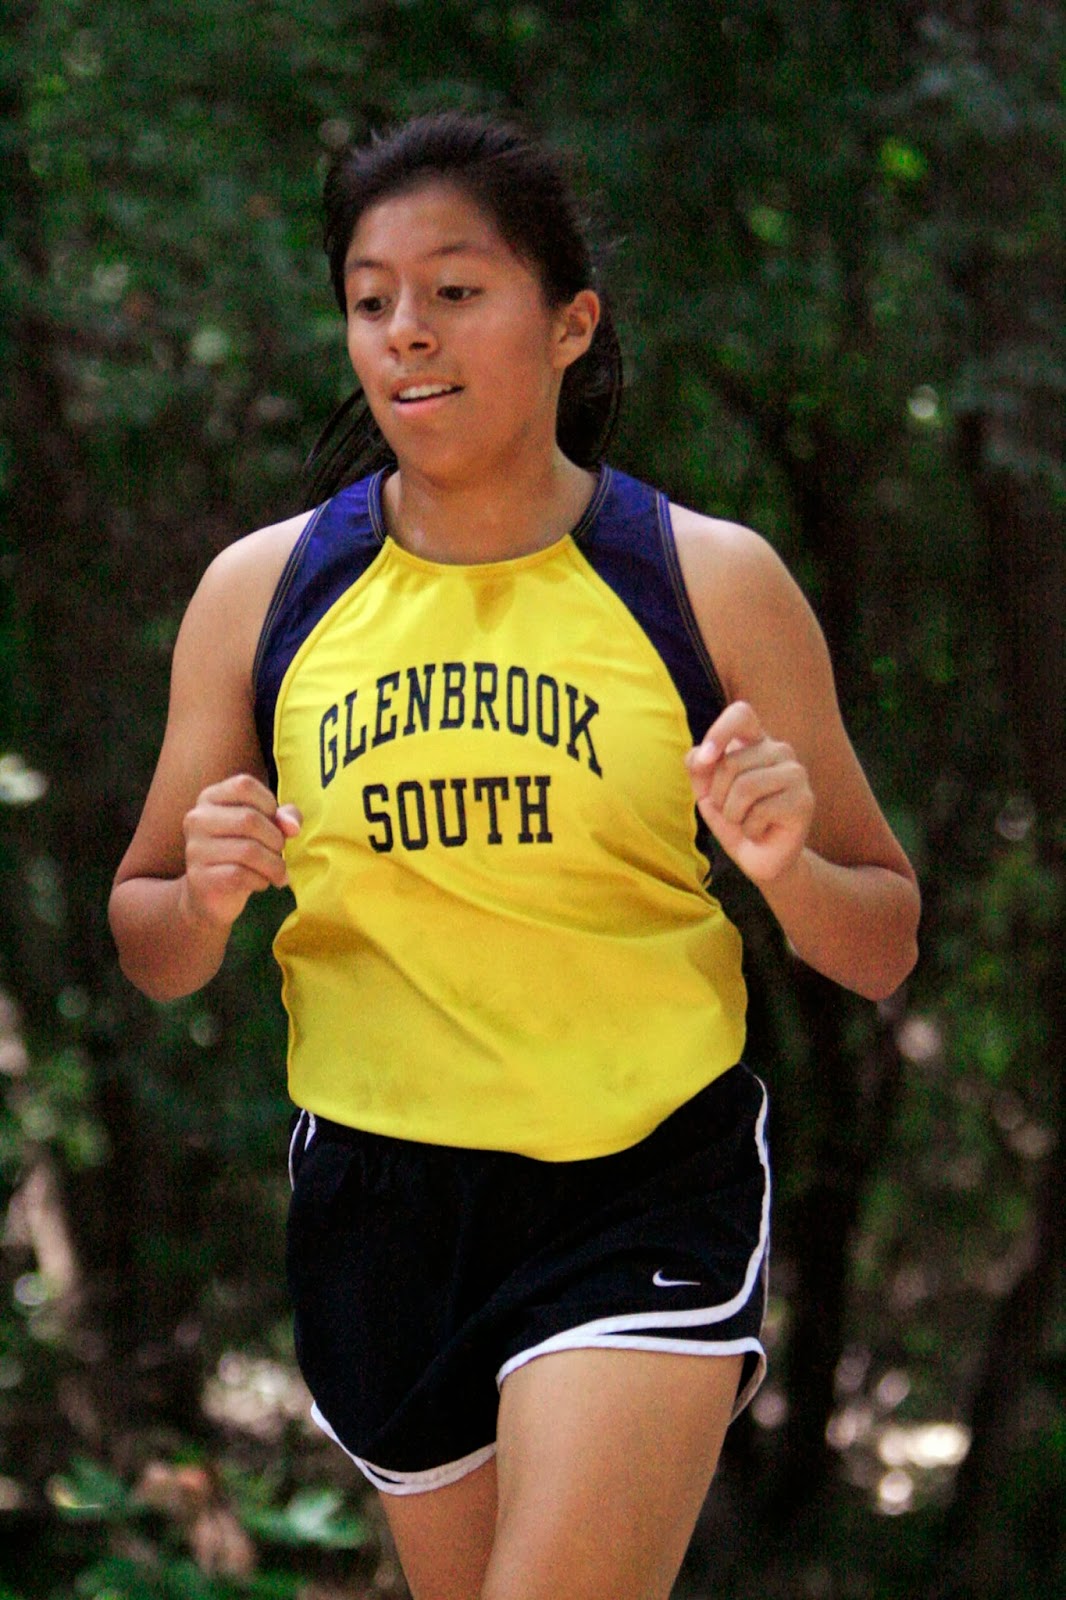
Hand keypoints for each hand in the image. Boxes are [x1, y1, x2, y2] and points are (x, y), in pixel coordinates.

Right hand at [179, 773, 301, 929]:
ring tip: (277, 872)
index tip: (273, 823)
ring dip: (273, 865)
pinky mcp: (199, 877)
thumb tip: (292, 826)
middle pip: (249, 819)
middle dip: (275, 840)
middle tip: (279, 853)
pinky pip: (240, 875)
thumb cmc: (242, 854)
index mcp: (210, 797)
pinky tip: (261, 882)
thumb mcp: (265, 829)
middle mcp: (197, 818)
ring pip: (248, 851)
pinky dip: (260, 880)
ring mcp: (195, 848)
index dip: (268, 804)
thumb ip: (283, 818)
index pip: (244, 785)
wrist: (212, 895)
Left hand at [685, 701, 813, 884]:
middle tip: (731, 811)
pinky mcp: (803, 801)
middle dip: (718, 795)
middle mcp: (779, 750)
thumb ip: (698, 767)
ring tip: (745, 821)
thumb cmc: (734, 819)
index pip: (741, 713)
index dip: (719, 732)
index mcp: (756, 741)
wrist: (761, 858)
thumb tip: (701, 757)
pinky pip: (760, 811)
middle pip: (731, 761)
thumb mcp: (707, 791)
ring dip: (733, 814)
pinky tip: (760, 832)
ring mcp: (796, 773)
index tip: (705, 760)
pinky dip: (749, 829)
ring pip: (745, 786)